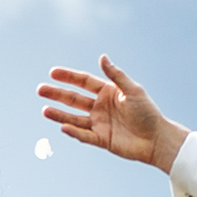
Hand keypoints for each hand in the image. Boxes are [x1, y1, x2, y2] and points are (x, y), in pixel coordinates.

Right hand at [38, 55, 187, 170]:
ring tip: (44, 110)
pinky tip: (63, 127)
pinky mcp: (101, 139)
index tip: (52, 72)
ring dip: (59, 114)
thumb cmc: (148, 113)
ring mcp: (99, 123)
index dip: (68, 77)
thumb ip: (116, 75)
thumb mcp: (132, 90)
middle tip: (40, 89)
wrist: (157, 139)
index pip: (83, 82)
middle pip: (74, 99)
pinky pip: (84, 135)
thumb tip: (102, 57)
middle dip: (57, 94)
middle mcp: (100, 107)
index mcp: (107, 92)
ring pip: (74, 118)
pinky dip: (74, 132)